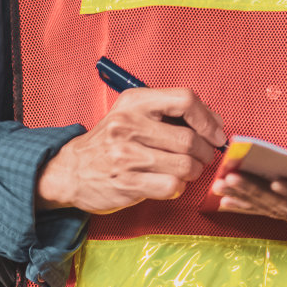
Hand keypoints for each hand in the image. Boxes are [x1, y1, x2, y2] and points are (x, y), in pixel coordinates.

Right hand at [36, 88, 224, 213]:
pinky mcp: (127, 183)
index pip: (185, 100)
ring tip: (185, 169)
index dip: (208, 118)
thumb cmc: (111, 140)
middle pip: (189, 138)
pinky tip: (170, 182)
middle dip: (205, 151)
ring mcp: (126, 156)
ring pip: (184, 165)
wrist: (71, 169)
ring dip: (193, 170)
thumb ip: (170, 112)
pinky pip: (171, 186)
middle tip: (202, 156)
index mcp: (135, 101)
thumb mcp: (134, 113)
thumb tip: (215, 123)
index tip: (215, 133)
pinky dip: (178, 187)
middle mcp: (129, 125)